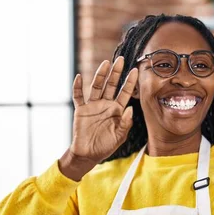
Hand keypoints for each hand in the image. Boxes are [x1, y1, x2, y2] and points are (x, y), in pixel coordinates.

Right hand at [59, 57, 137, 180]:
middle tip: (120, 59)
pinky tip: (79, 77)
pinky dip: (77, 87)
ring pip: (96, 87)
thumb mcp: (120, 136)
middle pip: (111, 85)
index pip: (125, 93)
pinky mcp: (81, 110)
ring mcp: (93, 106)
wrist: (89, 155)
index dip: (130, 82)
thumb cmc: (106, 146)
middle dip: (116, 72)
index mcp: (117, 110)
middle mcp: (106, 105)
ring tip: (105, 63)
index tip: (136, 70)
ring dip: (100, 75)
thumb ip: (125, 123)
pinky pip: (78, 96)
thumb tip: (130, 108)